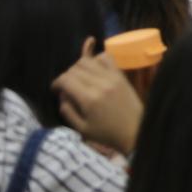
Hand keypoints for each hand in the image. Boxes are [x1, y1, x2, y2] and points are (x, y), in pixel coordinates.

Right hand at [53, 39, 143, 156]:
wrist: (135, 129)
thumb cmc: (107, 133)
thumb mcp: (82, 128)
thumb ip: (68, 111)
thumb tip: (62, 94)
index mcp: (89, 99)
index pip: (66, 79)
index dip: (56, 83)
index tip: (55, 90)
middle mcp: (100, 84)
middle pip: (75, 68)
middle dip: (66, 76)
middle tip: (67, 87)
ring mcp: (112, 77)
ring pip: (89, 61)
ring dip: (78, 67)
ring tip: (78, 79)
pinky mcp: (120, 75)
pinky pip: (106, 58)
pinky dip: (96, 60)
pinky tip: (93, 71)